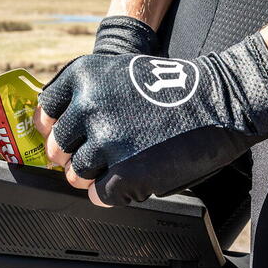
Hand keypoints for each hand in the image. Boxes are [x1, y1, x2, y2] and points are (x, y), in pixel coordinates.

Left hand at [35, 23, 267, 206]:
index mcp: (84, 76)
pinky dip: (110, 195)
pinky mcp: (126, 172)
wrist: (222, 98)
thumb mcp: (119, 72)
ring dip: (92, 177)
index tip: (65, 136)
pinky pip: (98, 195)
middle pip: (57, 148)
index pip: (45, 110)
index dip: (54, 128)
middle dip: (72, 156)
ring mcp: (106, 140)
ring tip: (115, 170)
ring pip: (75, 174)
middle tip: (94, 157)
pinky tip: (128, 183)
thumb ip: (87, 95)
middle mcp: (88, 106)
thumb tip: (58, 129)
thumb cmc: (173, 87)